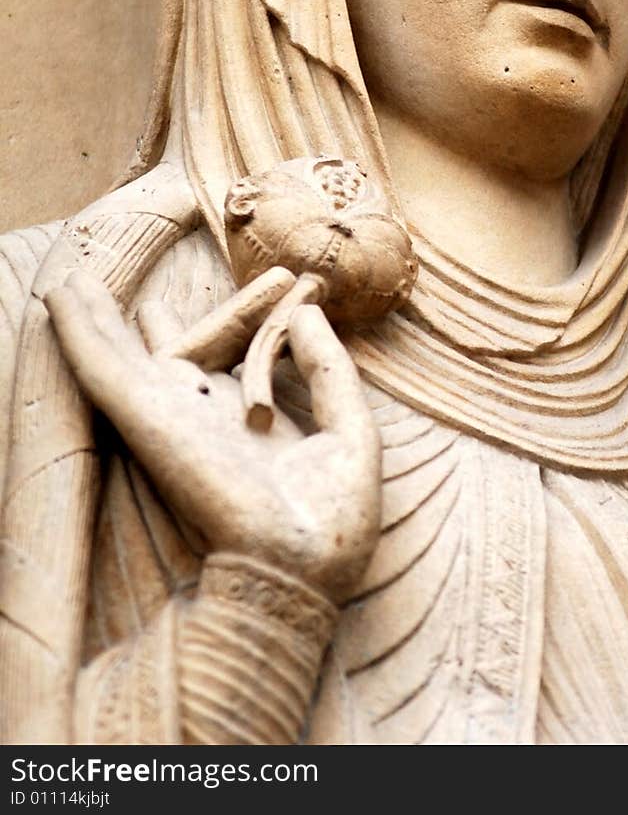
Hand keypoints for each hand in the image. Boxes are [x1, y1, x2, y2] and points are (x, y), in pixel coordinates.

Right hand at [44, 270, 380, 601]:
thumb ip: (328, 369)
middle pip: (176, 356)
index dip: (244, 319)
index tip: (273, 288)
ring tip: (70, 278)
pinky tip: (60, 294)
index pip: (236, 361)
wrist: (302, 565)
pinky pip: (104, 365)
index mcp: (250, 422)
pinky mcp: (147, 417)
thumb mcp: (349, 431)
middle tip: (139, 290)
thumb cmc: (334, 519)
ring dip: (95, 316)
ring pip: (124, 356)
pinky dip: (80, 327)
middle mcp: (205, 416)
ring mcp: (171, 414)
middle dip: (158, 323)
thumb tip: (307, 313)